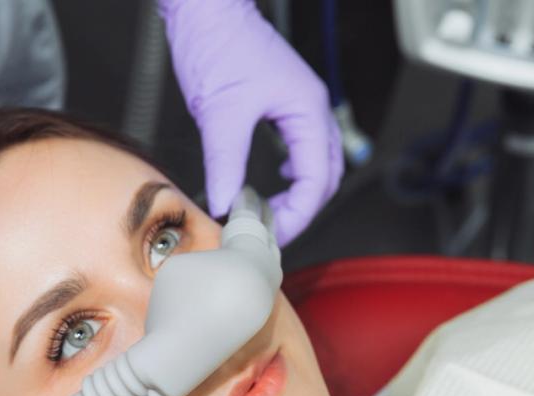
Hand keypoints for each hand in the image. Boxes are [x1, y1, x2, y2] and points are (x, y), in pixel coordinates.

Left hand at [160, 0, 343, 246]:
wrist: (207, 8)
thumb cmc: (218, 43)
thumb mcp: (219, 113)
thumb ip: (225, 164)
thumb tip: (226, 204)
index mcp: (308, 110)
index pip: (317, 179)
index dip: (297, 215)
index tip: (272, 235)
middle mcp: (313, 108)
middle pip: (326, 176)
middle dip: (302, 210)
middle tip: (271, 233)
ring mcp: (301, 105)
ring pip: (318, 164)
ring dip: (299, 194)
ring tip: (270, 215)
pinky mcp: (284, 103)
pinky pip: (303, 148)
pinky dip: (294, 174)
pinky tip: (274, 184)